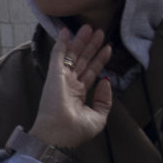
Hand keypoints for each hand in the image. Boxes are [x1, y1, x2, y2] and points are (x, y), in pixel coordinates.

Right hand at [32, 27, 114, 149]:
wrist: (59, 134)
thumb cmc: (76, 130)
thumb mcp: (98, 117)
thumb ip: (104, 99)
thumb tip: (106, 79)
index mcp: (79, 94)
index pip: (91, 72)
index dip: (99, 59)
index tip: (108, 47)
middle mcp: (70, 84)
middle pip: (83, 60)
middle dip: (91, 46)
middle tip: (99, 31)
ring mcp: (61, 78)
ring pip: (73, 55)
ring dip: (81, 41)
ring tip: (89, 27)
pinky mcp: (54, 74)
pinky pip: (58, 55)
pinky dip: (61, 42)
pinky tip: (66, 30)